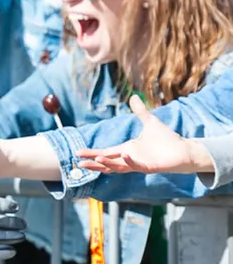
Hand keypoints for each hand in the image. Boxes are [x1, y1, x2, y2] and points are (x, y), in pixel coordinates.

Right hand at [76, 95, 212, 174]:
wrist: (184, 149)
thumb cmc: (167, 139)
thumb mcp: (150, 122)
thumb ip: (140, 111)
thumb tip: (133, 97)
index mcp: (127, 149)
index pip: (105, 152)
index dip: (91, 153)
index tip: (78, 153)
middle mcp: (130, 158)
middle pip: (108, 163)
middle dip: (94, 163)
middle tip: (80, 163)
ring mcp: (140, 164)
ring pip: (119, 167)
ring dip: (108, 163)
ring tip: (97, 158)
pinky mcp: (151, 167)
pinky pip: (138, 166)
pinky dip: (130, 161)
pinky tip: (124, 154)